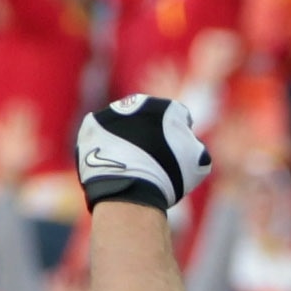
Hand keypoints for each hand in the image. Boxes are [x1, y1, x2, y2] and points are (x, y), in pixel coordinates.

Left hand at [74, 94, 213, 211]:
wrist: (129, 187)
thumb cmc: (168, 175)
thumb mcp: (200, 162)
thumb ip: (195, 145)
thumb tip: (187, 142)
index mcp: (167, 107)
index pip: (179, 116)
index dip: (181, 135)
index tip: (178, 153)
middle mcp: (137, 103)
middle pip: (148, 116)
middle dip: (151, 132)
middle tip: (154, 158)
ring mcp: (111, 113)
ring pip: (124, 124)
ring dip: (128, 138)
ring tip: (131, 163)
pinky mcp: (90, 126)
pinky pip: (102, 134)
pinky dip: (107, 145)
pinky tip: (114, 162)